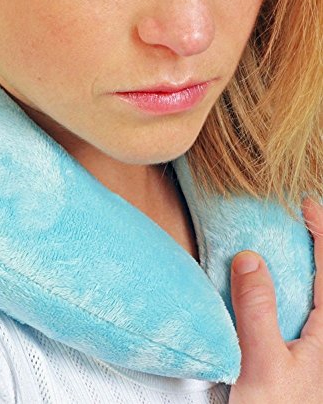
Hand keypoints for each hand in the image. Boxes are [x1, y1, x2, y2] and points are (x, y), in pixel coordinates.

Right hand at [228, 198, 322, 403]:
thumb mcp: (263, 362)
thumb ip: (257, 309)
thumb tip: (251, 257)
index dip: (322, 231)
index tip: (305, 203)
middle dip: (319, 242)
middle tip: (299, 217)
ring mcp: (313, 343)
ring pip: (315, 291)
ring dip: (306, 262)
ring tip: (289, 241)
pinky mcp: (299, 352)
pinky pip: (301, 305)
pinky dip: (292, 283)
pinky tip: (274, 283)